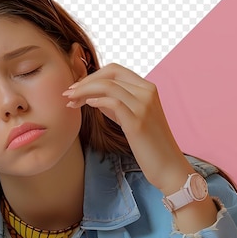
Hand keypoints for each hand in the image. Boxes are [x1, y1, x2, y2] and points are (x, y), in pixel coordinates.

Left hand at [63, 63, 191, 193]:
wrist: (168, 167)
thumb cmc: (149, 145)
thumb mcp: (132, 118)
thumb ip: (116, 105)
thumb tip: (92, 96)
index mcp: (147, 88)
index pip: (115, 70)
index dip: (92, 76)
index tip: (76, 88)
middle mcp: (148, 92)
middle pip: (110, 73)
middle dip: (85, 81)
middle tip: (68, 94)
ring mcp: (144, 106)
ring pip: (108, 86)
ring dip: (84, 91)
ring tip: (70, 102)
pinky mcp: (138, 122)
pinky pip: (113, 102)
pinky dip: (96, 101)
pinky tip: (86, 106)